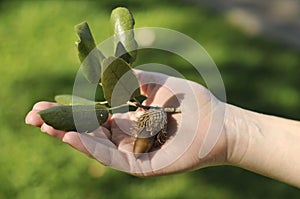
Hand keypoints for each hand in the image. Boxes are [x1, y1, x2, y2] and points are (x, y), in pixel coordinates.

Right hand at [25, 70, 227, 175]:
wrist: (220, 122)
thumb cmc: (192, 101)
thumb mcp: (158, 82)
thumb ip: (132, 78)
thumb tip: (108, 70)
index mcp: (129, 119)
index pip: (93, 116)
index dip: (70, 109)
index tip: (47, 101)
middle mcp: (127, 137)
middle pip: (89, 133)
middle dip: (61, 124)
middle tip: (34, 115)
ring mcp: (133, 152)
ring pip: (96, 147)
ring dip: (70, 136)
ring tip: (46, 125)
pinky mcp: (142, 166)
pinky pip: (112, 158)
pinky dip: (91, 149)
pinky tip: (71, 137)